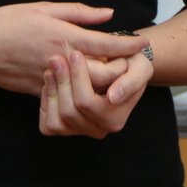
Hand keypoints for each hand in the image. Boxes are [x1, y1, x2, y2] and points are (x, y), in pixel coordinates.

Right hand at [0, 2, 150, 96]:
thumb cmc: (6, 23)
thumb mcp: (43, 8)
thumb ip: (79, 12)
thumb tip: (108, 14)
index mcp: (64, 36)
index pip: (106, 44)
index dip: (128, 45)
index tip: (143, 43)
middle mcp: (61, 60)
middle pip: (104, 74)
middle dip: (121, 69)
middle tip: (130, 61)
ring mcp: (51, 78)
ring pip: (88, 88)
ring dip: (103, 81)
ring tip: (112, 71)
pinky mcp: (40, 90)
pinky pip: (69, 94)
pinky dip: (82, 88)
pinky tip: (87, 80)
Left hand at [39, 48, 153, 137]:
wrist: (121, 69)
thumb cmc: (131, 66)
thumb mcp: (140, 67)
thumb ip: (131, 81)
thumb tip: (113, 98)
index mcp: (116, 119)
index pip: (87, 102)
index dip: (78, 78)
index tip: (75, 54)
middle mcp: (99, 130)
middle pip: (70, 112)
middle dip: (61, 82)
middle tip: (57, 58)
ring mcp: (82, 131)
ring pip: (56, 122)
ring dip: (51, 93)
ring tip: (51, 69)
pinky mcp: (66, 129)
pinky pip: (48, 126)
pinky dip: (46, 105)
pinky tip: (51, 85)